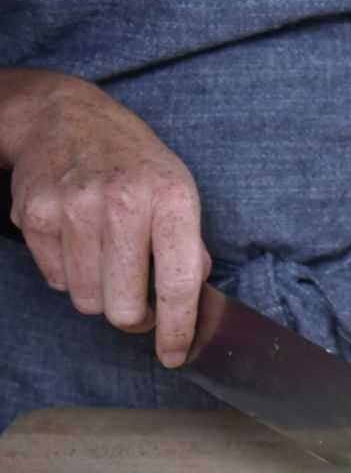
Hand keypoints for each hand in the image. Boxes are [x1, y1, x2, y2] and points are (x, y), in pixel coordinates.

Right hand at [5, 73, 209, 366]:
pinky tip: (79, 241)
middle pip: (123, 308)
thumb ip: (189, 249)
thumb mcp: (180, 192)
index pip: (177, 284)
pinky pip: (56, 280)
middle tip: (137, 302)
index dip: (177, 330)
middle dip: (132, 316)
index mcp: (171, 200)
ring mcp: (75, 208)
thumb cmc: (134, 163)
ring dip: (100, 294)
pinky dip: (70, 273)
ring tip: (107, 259)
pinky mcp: (36, 215)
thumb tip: (192, 303)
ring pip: (87, 301)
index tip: (174, 355)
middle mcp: (123, 204)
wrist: (67, 117)